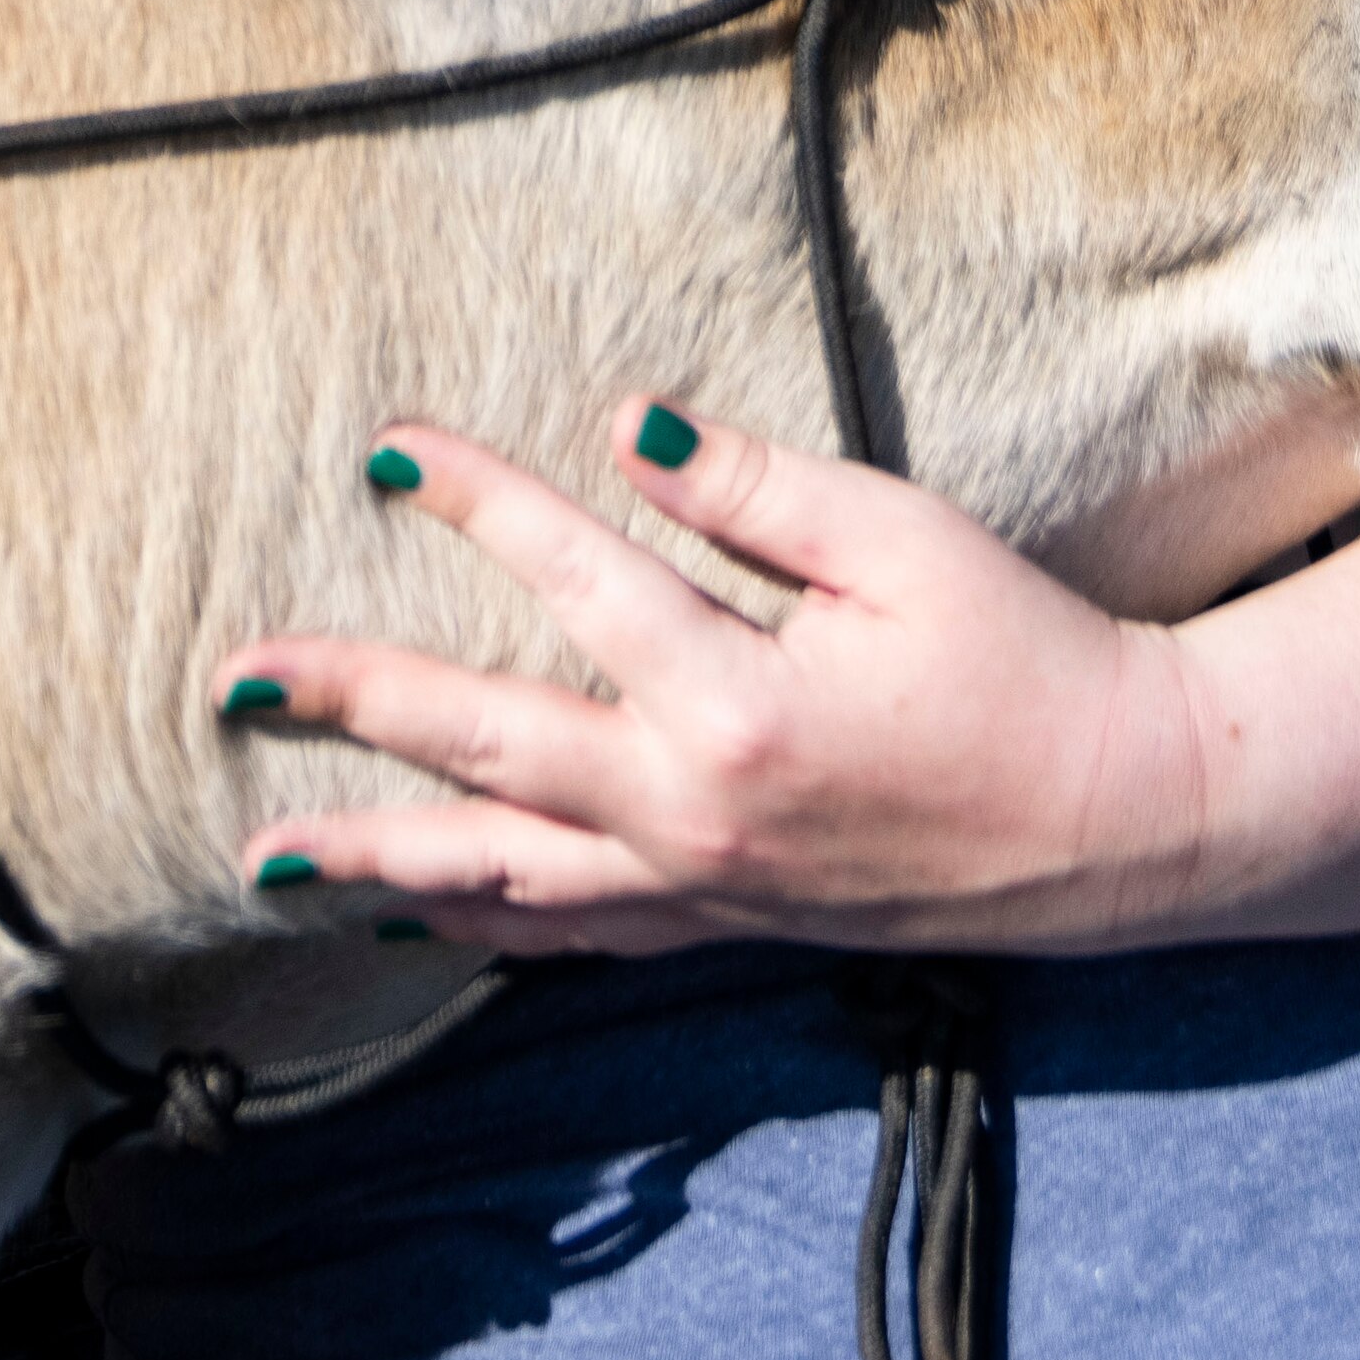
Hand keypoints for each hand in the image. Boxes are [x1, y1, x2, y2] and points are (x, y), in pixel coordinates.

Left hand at [215, 402, 1218, 958]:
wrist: (1125, 818)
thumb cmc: (1026, 659)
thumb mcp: (902, 543)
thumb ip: (755, 490)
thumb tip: (628, 424)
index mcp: (739, 699)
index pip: (574, 574)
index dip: (476, 498)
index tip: (386, 443)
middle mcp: (696, 808)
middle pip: (485, 748)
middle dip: (351, 704)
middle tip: (233, 675)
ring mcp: (704, 882)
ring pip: (506, 876)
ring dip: (382, 857)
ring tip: (270, 853)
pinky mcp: (728, 922)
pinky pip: (578, 936)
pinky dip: (487, 924)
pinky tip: (418, 916)